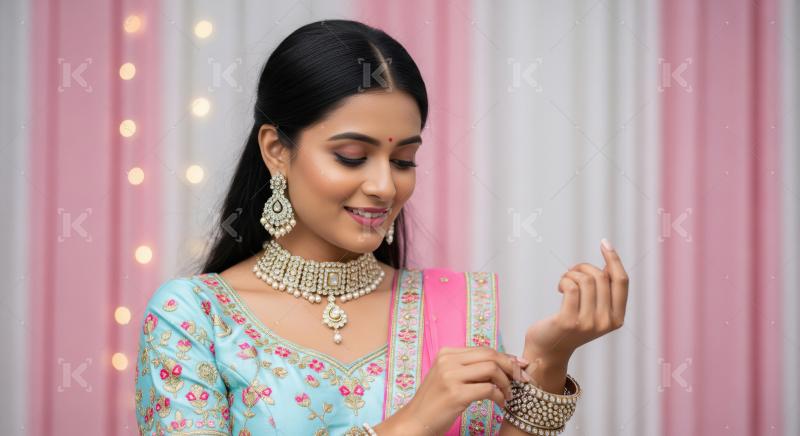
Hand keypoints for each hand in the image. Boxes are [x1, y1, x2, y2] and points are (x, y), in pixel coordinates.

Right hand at [377, 346, 528, 434]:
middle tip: (521, 380)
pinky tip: (501, 404)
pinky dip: (500, 396)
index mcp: (446, 353)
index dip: (505, 357)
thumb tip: (501, 363)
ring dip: (506, 383)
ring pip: (492, 370)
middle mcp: (448, 360)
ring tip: (508, 395)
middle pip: (490, 355)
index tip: (519, 367)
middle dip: (510, 367)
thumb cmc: (434, 402)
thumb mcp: (448, 377)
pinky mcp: (456, 394)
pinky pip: (489, 389)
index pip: (484, 349)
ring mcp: (451, 376)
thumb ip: (468, 368)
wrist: (415, 421)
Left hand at [523, 239, 629, 372]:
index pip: (622, 281)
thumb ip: (604, 292)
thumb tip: (609, 263)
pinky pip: (571, 286)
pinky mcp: (569, 321)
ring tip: (565, 281)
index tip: (604, 243)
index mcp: (617, 319)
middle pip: (601, 277)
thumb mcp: (594, 310)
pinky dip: (564, 280)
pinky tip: (559, 287)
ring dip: (572, 273)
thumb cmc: (571, 324)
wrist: (549, 349)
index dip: (614, 259)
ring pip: (586, 280)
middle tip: (571, 272)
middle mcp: (606, 322)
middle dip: (584, 267)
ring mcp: (588, 323)